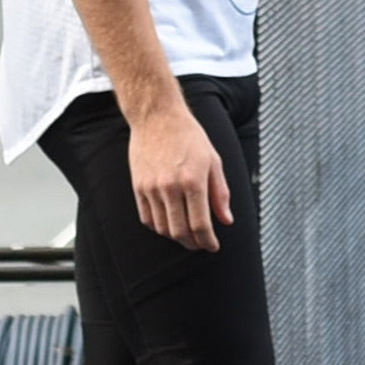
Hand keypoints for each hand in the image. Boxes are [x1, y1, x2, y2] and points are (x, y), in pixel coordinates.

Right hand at [129, 97, 232, 250]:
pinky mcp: (138, 187)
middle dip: (193, 244)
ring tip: (187, 235)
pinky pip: (147, 218)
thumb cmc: (190, 137)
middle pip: (180, 231)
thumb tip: (226, 220)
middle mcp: (170, 187)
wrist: (157, 118)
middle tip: (201, 244)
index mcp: (193, 181)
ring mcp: (151, 188)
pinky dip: (159, 227)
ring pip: (163, 228)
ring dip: (176, 237)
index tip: (213, 246)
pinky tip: (170, 225)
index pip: (201, 224)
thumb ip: (220, 193)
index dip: (208, 241)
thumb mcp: (213, 161)